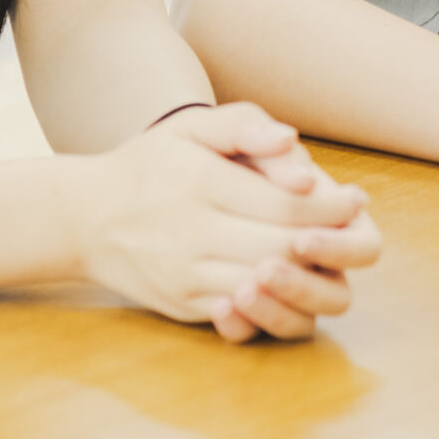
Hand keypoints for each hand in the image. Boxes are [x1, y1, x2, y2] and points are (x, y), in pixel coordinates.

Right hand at [79, 101, 380, 342]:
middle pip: (284, 247)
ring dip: (307, 276)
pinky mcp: (181, 305)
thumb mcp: (190, 128)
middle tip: (354, 230)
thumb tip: (292, 142)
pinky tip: (292, 284)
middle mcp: (192, 232)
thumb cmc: (150, 164)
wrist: (83, 218)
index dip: (332, 206)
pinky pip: (241, 312)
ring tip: (328, 257)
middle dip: (328, 242)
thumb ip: (244, 125)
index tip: (356, 199)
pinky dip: (274, 304)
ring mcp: (184, 275)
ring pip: (267, 285)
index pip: (287, 203)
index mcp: (201, 183)